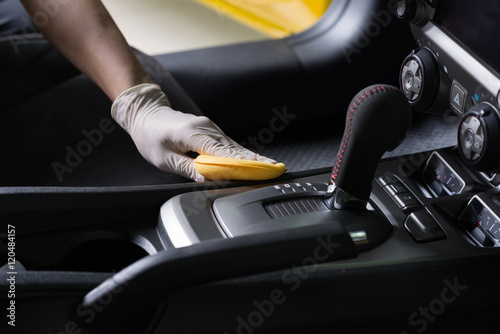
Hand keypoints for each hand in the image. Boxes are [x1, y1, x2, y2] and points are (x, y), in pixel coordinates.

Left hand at [111, 84, 275, 181]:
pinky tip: (254, 160)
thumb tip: (209, 179)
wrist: (146, 113)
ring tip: (270, 167)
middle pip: (234, 148)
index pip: (222, 153)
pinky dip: (241, 153)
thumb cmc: (151, 137)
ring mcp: (210, 127)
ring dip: (251, 157)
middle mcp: (206, 128)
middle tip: (275, 170)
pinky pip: (228, 144)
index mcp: (192, 134)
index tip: (259, 171)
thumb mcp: (164, 158)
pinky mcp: (210, 130)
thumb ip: (187, 168)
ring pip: (234, 146)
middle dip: (255, 160)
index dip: (242, 164)